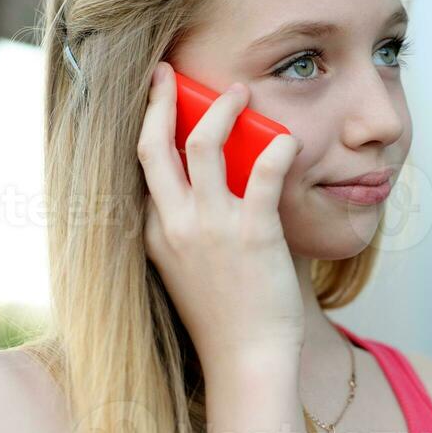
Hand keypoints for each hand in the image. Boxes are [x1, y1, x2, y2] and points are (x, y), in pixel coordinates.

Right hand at [137, 62, 305, 373]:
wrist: (246, 359)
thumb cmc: (225, 316)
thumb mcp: (188, 269)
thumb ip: (192, 228)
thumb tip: (221, 187)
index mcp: (154, 232)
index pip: (143, 169)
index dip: (149, 128)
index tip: (158, 104)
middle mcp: (173, 223)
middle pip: (152, 145)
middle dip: (157, 100)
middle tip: (168, 73)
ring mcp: (210, 226)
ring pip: (202, 145)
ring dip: (220, 110)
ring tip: (240, 92)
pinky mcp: (251, 232)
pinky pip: (262, 173)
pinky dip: (277, 149)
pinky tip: (288, 140)